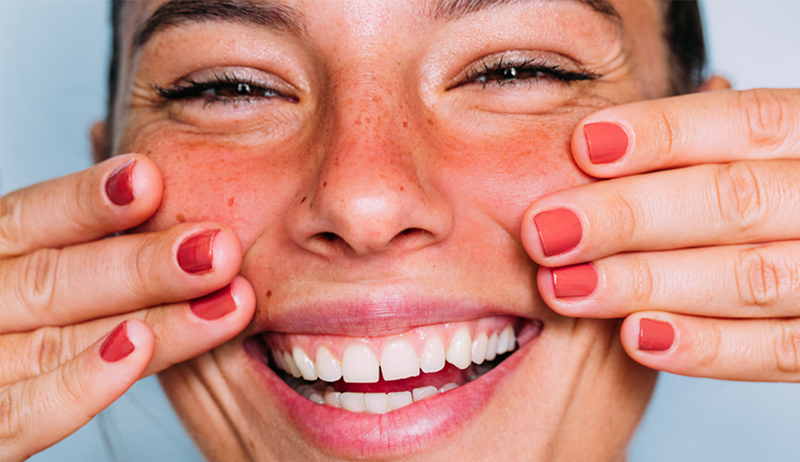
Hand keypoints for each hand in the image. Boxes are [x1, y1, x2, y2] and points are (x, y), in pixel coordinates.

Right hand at [0, 155, 254, 460]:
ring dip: (150, 319)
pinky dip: (76, 386)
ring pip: (56, 343)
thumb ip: (73, 241)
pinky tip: (136, 350)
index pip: (26, 221)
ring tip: (225, 302)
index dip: (85, 203)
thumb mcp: (21, 270)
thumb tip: (149, 179)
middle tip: (222, 248)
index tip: (151, 179)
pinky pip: (20, 416)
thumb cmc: (6, 318)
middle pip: (52, 281)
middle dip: (144, 264)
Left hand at [522, 87, 799, 381]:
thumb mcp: (748, 158)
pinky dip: (705, 346)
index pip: (750, 121)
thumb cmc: (764, 199)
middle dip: (629, 214)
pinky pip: (777, 351)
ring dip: (645, 282)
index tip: (582, 144)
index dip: (665, 132)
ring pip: (750, 277)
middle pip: (736, 199)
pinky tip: (634, 337)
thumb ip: (692, 153)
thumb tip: (591, 142)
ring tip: (564, 286)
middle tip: (545, 229)